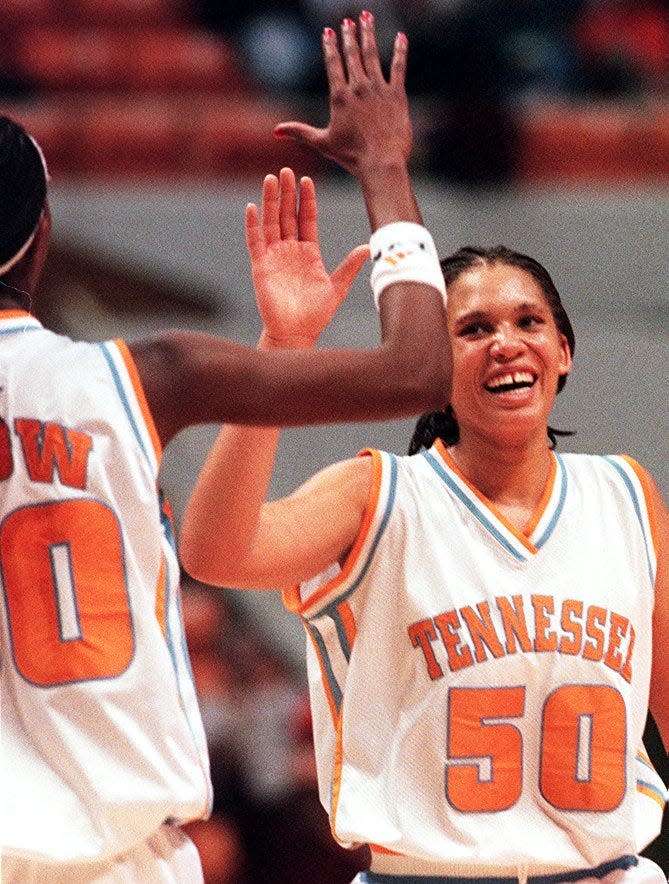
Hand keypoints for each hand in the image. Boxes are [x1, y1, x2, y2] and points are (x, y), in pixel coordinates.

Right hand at [245, 167, 368, 348]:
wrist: (296, 333)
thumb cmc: (316, 314)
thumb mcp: (337, 287)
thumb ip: (350, 266)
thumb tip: (369, 247)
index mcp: (309, 252)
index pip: (307, 219)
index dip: (307, 200)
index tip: (307, 180)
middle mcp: (290, 250)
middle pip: (288, 215)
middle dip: (287, 193)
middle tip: (287, 170)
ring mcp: (274, 257)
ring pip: (271, 222)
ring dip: (270, 201)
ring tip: (271, 179)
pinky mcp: (260, 267)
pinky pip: (255, 242)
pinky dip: (252, 225)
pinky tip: (252, 207)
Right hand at [274, 12, 410, 178]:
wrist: (381, 163)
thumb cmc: (351, 156)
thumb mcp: (322, 143)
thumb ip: (299, 132)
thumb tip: (275, 131)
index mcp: (339, 97)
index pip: (333, 63)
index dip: (330, 45)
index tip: (329, 31)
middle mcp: (358, 87)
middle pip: (352, 54)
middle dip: (349, 34)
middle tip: (348, 20)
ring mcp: (378, 89)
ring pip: (372, 54)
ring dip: (369, 34)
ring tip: (367, 17)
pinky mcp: (397, 94)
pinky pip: (398, 67)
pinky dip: (400, 50)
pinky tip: (401, 36)